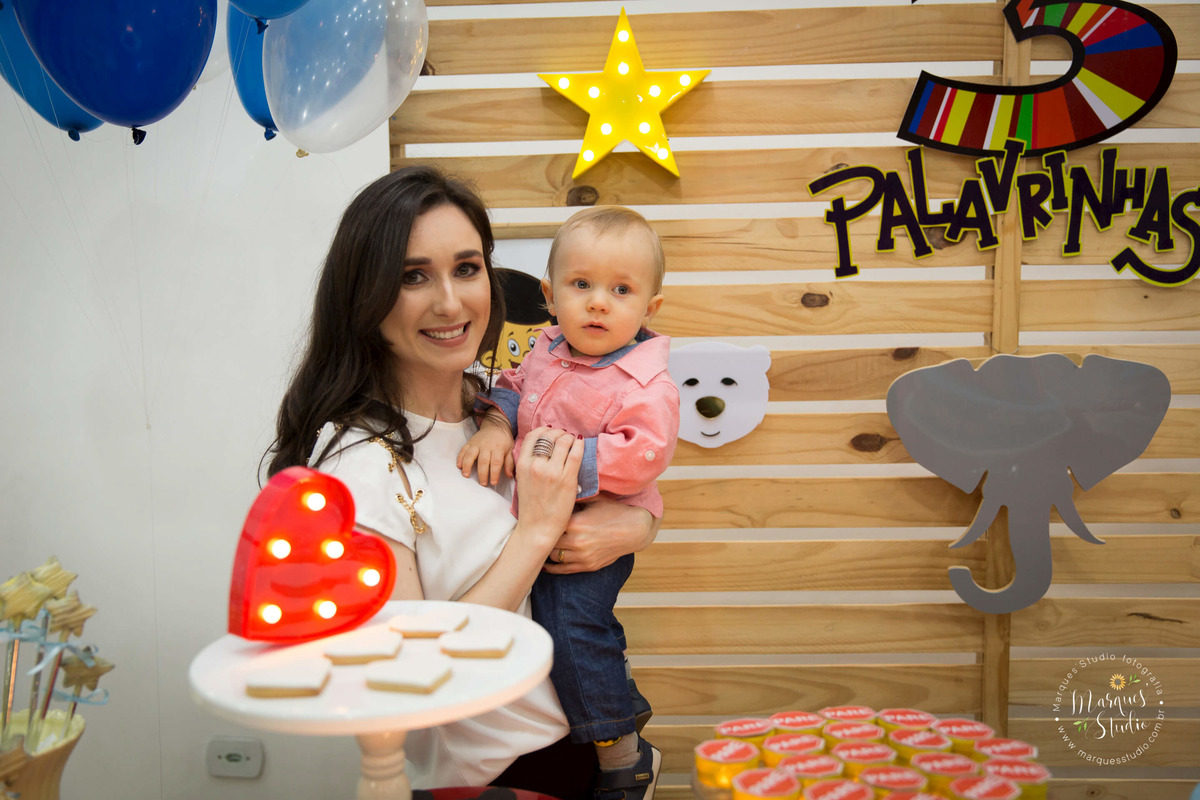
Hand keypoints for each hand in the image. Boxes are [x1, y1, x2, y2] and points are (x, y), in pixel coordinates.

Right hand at [457, 413, 514, 485]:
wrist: (495, 425)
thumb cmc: (503, 440)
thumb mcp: (510, 449)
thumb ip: (509, 462)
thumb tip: (509, 476)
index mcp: (498, 448)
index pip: (496, 462)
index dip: (494, 473)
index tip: (493, 482)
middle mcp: (486, 446)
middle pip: (483, 461)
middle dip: (482, 473)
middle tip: (482, 484)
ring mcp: (476, 444)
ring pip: (470, 455)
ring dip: (467, 465)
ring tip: (466, 475)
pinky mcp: (470, 442)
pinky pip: (463, 450)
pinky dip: (460, 458)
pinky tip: (459, 466)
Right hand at [514, 427, 584, 550]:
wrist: (537, 528)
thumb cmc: (532, 506)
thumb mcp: (523, 480)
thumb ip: (529, 463)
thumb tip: (542, 445)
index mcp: (522, 464)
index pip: (533, 435)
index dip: (544, 430)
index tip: (551, 433)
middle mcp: (536, 465)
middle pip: (550, 435)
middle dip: (559, 433)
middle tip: (565, 438)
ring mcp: (552, 472)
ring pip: (564, 441)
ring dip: (570, 438)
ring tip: (573, 442)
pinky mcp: (567, 480)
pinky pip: (576, 454)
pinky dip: (580, 445)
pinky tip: (581, 445)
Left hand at [542, 498, 658, 574]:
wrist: (635, 529)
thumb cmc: (614, 511)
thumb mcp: (594, 500)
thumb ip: (575, 497)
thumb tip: (556, 488)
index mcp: (575, 523)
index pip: (549, 523)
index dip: (543, 520)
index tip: (537, 517)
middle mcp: (577, 541)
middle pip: (549, 541)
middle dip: (544, 536)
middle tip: (537, 531)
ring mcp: (582, 556)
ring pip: (554, 556)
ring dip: (548, 550)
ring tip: (541, 545)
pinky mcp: (588, 566)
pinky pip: (564, 569)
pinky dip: (552, 567)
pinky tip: (545, 564)